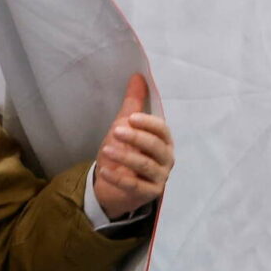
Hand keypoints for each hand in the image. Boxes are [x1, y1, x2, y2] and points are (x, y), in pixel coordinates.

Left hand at [94, 74, 174, 219]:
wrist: (112, 183)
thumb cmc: (124, 151)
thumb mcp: (125, 126)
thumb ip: (134, 104)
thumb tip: (138, 76)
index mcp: (163, 141)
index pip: (162, 130)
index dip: (148, 123)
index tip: (131, 118)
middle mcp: (166, 159)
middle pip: (156, 146)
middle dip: (137, 138)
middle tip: (116, 131)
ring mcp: (159, 178)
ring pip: (145, 165)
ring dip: (125, 156)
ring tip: (106, 149)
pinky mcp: (149, 194)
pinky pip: (134, 186)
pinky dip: (118, 178)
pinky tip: (104, 170)